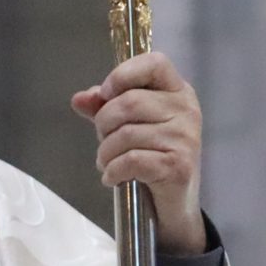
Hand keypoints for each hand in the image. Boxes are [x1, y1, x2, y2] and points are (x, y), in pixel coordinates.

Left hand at [71, 51, 207, 255]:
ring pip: (125, 135)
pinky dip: (113, 171)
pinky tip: (113, 177)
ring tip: (107, 162)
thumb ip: (106, 107)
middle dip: (104, 124)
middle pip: (129, 102)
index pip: (155, 63)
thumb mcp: (130, 125)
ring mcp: (185, 138)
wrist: (175, 202)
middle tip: (103, 140)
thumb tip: (79, 99)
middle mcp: (186, 110)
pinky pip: (131, 160)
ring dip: (105, 153)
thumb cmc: (153, 155)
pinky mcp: (179, 166)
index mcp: (177, 91)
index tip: (106, 93)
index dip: (124, 74)